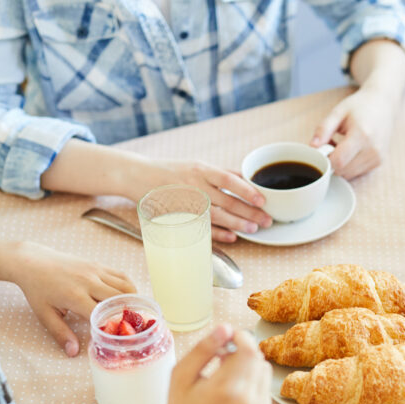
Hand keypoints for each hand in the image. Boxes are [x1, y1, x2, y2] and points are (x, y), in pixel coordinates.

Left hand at [14, 242, 135, 356]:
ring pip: (125, 287)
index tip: (112, 338)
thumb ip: (61, 333)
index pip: (101, 315)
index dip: (109, 328)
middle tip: (130, 328)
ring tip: (132, 314)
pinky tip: (128, 298)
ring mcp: (95, 271)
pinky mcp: (98, 265)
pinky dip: (129, 288)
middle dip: (127, 315)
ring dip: (133, 301)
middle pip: (119, 300)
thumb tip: (73, 352)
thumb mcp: (45, 314)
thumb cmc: (38, 290)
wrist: (33, 261)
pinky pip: (121, 276)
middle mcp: (88, 282)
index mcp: (74, 296)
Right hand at [151, 161, 272, 242]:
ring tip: (254, 230)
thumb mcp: (195, 165)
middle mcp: (195, 185)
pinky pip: (201, 227)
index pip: (228, 180)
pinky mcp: (178, 216)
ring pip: (216, 215)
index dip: (247, 190)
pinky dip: (218, 233)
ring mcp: (186, 202)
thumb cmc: (172, 171)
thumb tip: (246, 178)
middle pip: (227, 201)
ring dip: (237, 224)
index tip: (263, 200)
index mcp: (201, 169)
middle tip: (267, 221)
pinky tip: (232, 237)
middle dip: (249, 212)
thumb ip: (220, 173)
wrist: (137, 175)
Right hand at [159, 325, 271, 403]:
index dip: (241, 337)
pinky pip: (265, 387)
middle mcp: (248, 400)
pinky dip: (252, 382)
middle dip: (242, 350)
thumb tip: (226, 327)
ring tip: (226, 374)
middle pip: (258, 358)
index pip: (248, 349)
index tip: (227, 337)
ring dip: (249, 365)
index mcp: (226, 389)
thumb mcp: (181, 375)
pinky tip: (232, 391)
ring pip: (264, 370)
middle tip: (221, 357)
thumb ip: (203, 348)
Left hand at [311, 86, 397, 179]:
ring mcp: (377, 158)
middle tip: (332, 145)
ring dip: (340, 165)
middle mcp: (373, 150)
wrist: (383, 103)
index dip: (326, 159)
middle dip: (332, 162)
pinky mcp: (379, 162)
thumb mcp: (338, 112)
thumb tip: (312, 147)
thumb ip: (323, 129)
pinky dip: (350, 166)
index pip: (339, 161)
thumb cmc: (360, 106)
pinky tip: (350, 151)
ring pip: (349, 175)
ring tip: (341, 146)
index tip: (323, 148)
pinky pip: (357, 173)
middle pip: (343, 171)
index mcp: (362, 135)